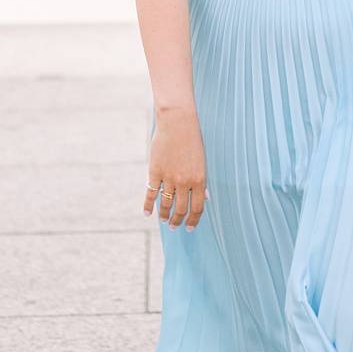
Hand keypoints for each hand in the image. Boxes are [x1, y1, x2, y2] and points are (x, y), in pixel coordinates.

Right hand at [146, 105, 207, 227]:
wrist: (177, 123)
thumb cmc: (192, 140)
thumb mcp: (202, 162)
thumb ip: (202, 182)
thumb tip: (205, 198)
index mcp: (199, 180)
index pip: (197, 208)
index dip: (193, 220)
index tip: (189, 228)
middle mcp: (184, 182)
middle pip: (181, 208)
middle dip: (178, 220)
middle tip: (174, 226)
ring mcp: (169, 177)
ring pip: (166, 203)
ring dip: (165, 215)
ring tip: (164, 221)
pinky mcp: (155, 171)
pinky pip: (151, 192)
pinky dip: (148, 205)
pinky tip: (147, 214)